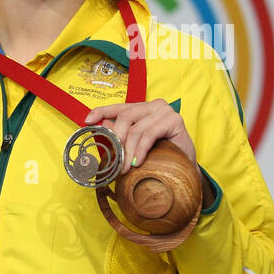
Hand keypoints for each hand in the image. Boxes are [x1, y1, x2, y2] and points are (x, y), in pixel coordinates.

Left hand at [85, 100, 213, 206]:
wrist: (186, 168)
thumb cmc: (160, 156)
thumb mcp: (135, 146)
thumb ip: (121, 134)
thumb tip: (102, 126)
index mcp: (141, 108)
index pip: (117, 107)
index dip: (100, 112)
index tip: (87, 121)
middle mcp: (153, 105)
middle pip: (124, 117)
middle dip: (116, 141)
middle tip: (115, 162)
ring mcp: (165, 111)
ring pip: (136, 128)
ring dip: (128, 151)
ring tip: (125, 168)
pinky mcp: (174, 120)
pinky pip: (149, 134)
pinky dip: (141, 150)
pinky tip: (138, 162)